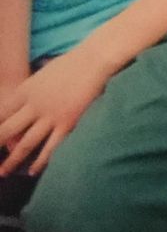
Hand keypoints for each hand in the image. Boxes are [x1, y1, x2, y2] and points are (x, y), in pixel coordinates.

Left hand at [0, 49, 111, 175]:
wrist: (93, 59)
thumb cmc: (70, 63)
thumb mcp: (42, 74)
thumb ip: (30, 91)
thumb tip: (20, 102)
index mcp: (26, 90)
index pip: (0, 113)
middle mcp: (34, 105)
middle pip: (6, 131)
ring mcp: (50, 115)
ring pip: (25, 144)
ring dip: (12, 160)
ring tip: (3, 173)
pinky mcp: (67, 123)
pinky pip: (50, 147)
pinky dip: (40, 161)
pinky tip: (33, 171)